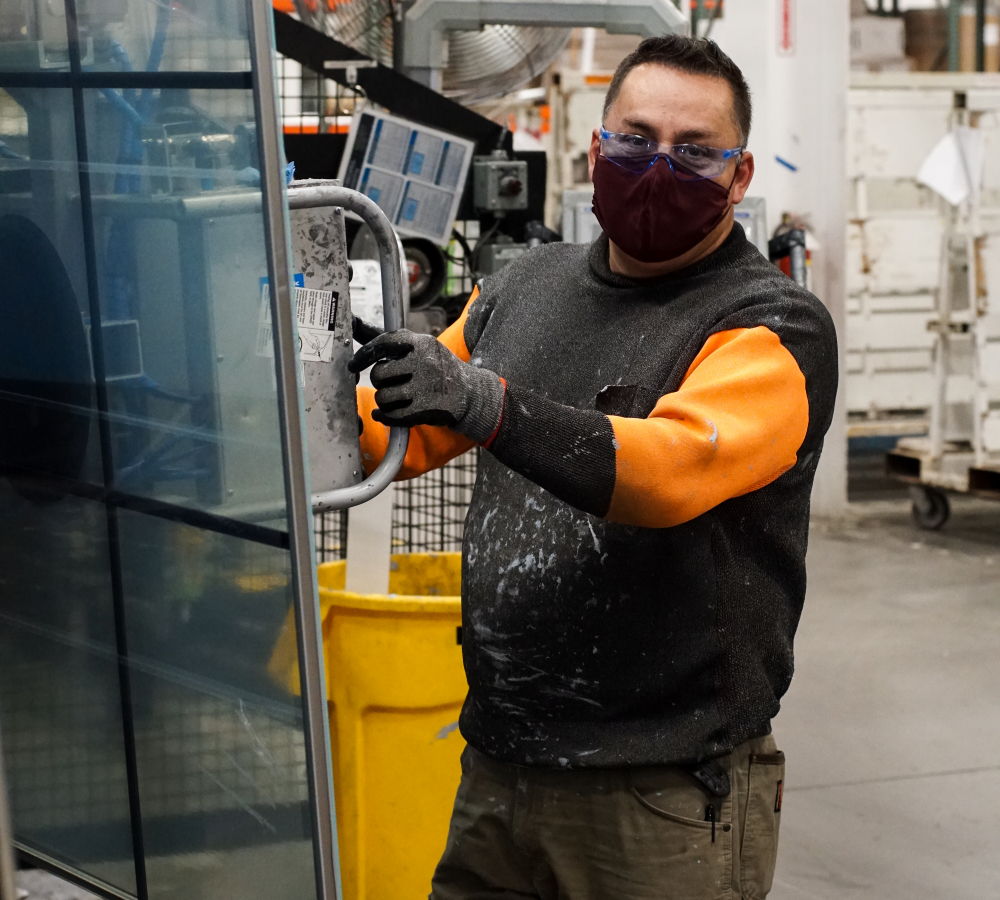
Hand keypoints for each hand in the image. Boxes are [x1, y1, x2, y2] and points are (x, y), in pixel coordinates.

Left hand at [348, 327, 504, 441]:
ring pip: (383, 396)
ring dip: (384, 400)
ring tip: (395, 398)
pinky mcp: (426, 409)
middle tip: (390, 382)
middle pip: (379, 373)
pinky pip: (392, 415)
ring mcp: (426, 386)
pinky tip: (385, 414)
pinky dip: (385, 416)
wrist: (470, 393)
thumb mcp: (419, 347)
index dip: (363, 355)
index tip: (353, 365)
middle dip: (379, 381)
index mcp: (422, 343)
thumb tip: (353, 323)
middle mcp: (425, 362)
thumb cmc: (436, 367)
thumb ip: (387, 339)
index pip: (383, 343)